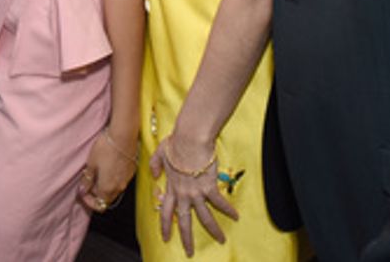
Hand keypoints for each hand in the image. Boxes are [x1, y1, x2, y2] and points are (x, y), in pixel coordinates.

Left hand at [78, 129, 135, 213]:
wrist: (123, 136)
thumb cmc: (105, 148)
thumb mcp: (91, 163)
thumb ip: (87, 180)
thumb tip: (83, 190)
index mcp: (107, 188)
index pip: (99, 205)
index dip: (89, 201)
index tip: (83, 192)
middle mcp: (118, 188)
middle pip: (107, 200)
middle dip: (96, 195)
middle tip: (88, 183)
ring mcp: (126, 181)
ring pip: (114, 191)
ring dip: (105, 187)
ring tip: (97, 174)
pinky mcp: (131, 172)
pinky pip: (120, 182)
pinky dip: (113, 180)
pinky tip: (107, 168)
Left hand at [148, 135, 237, 256]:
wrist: (189, 139)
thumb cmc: (176, 143)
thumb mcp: (159, 153)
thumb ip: (155, 165)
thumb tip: (153, 174)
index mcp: (171, 187)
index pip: (166, 212)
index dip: (165, 226)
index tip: (165, 237)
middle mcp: (183, 194)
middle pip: (184, 221)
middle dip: (186, 239)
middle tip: (190, 252)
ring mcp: (196, 192)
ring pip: (204, 217)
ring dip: (214, 230)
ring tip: (221, 239)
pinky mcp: (209, 187)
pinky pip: (220, 202)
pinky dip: (228, 210)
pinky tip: (235, 216)